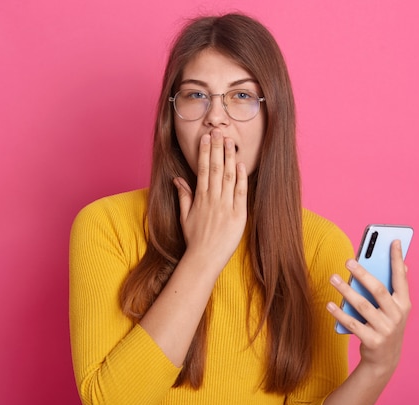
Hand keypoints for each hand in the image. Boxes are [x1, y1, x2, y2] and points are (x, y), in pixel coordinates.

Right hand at [173, 128, 247, 272]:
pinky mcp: (238, 215)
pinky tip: (241, 164)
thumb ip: (183, 196)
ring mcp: (226, 206)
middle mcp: (212, 199)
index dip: (204, 152)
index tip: (206, 138)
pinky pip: (240, 192)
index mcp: (200, 198)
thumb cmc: (195, 239)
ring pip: (228, 177)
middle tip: (219, 132)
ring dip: (230, 158)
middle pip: (215, 168)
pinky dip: (241, 177)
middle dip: (217, 149)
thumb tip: (177, 179)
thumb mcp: (185, 216)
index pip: (202, 170)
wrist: (204, 259)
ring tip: (231, 142)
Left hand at [327, 240, 410, 376]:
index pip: (401, 278)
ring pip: (362, 306)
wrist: (385, 360)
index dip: (397, 259)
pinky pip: (352, 324)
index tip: (393, 241)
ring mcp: (385, 330)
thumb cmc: (386, 326)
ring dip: (346, 291)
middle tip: (348, 260)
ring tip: (333, 278)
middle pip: (378, 290)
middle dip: (363, 273)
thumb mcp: (396, 309)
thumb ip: (396, 289)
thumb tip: (403, 265)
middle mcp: (397, 316)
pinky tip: (329, 304)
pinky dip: (339, 313)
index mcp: (404, 304)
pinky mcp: (372, 341)